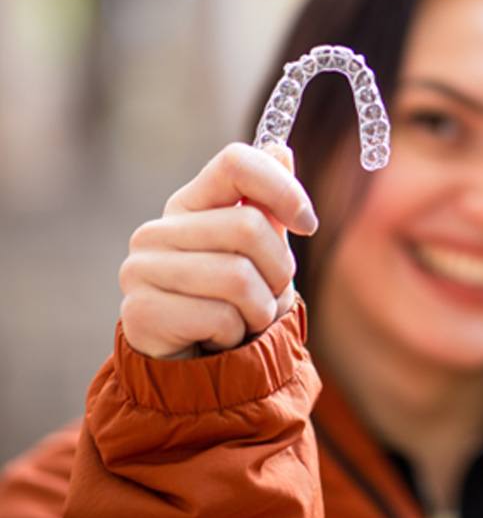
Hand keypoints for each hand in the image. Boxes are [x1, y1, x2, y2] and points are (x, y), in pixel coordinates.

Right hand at [118, 142, 317, 358]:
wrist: (198, 368)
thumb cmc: (233, 302)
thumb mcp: (260, 251)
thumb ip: (267, 204)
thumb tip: (280, 149)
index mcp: (190, 204)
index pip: (236, 163)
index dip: (283, 188)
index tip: (307, 223)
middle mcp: (158, 230)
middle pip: (249, 226)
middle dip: (278, 271)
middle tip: (266, 294)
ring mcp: (142, 269)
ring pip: (238, 277)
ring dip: (259, 308)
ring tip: (243, 319)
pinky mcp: (140, 311)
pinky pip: (220, 317)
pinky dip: (236, 334)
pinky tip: (218, 339)